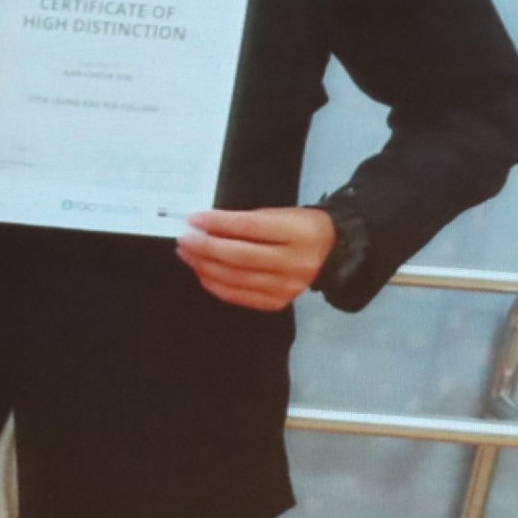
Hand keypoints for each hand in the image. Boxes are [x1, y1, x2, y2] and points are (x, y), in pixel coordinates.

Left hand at [177, 206, 335, 311]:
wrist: (332, 251)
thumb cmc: (300, 226)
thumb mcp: (279, 215)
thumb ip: (246, 222)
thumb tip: (205, 228)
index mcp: (299, 233)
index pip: (250, 228)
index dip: (218, 223)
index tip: (194, 219)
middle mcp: (295, 262)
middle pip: (240, 256)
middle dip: (205, 247)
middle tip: (184, 239)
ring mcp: (287, 286)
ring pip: (236, 278)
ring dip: (205, 266)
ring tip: (188, 254)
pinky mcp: (279, 302)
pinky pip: (239, 296)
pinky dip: (216, 285)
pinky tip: (203, 273)